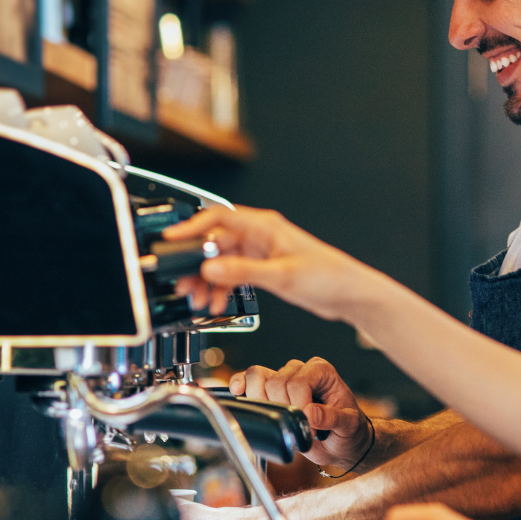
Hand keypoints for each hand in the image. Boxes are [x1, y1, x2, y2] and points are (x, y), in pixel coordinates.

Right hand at [162, 205, 369, 320]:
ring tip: (198, 299)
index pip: (219, 217)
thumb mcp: (281, 275)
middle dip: (197, 264)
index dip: (192, 227)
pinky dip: (222, 288)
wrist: (349, 293)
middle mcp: (260, 236)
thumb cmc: (328, 276)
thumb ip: (243, 272)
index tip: (172, 240)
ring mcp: (261, 253)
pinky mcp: (264, 269)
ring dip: (208, 280)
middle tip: (182, 283)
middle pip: (216, 244)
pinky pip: (233, 275)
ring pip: (222, 262)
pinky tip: (217, 303)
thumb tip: (211, 268)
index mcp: (264, 226)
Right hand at [230, 357, 371, 467]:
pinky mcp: (270, 390)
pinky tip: (238, 392)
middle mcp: (301, 370)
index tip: (308, 424)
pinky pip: (249, 380)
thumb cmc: (348, 430)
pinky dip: (241, 385)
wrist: (341, 441)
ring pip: (259, 378)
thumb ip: (332, 418)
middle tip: (298, 425)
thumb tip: (310, 413)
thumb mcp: (349, 426)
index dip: (299, 405)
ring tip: (280, 418)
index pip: (299, 382)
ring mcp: (284, 378)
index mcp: (322, 371)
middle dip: (283, 408)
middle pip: (276, 382)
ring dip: (263, 401)